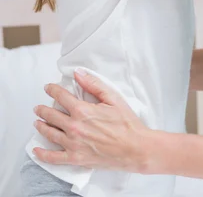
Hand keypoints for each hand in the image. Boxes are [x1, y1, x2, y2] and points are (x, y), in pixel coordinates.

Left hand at [33, 70, 153, 172]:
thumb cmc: (126, 123)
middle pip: (52, 115)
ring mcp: (73, 144)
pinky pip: (54, 157)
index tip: (48, 87)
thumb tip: (78, 73)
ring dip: (41, 126)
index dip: (52, 90)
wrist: (135, 148)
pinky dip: (43, 155)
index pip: (61, 96)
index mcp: (83, 110)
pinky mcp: (76, 159)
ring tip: (37, 122)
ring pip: (50, 134)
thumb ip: (93, 84)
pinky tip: (37, 151)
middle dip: (43, 109)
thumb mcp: (112, 98)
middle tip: (38, 107)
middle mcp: (74, 127)